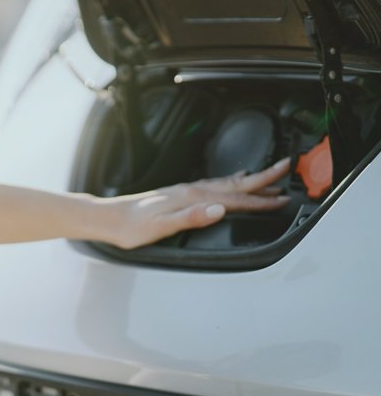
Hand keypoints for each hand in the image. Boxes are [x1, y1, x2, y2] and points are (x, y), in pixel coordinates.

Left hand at [98, 158, 291, 249]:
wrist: (108, 218)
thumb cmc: (131, 227)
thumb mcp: (161, 227)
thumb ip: (191, 218)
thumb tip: (219, 209)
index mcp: (191, 199)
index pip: (234, 199)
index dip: (259, 200)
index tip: (282, 198)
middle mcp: (190, 191)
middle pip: (234, 184)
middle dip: (262, 178)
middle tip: (287, 168)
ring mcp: (185, 191)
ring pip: (225, 184)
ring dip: (249, 181)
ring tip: (268, 177)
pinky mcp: (179, 194)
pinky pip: (213, 185)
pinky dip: (228, 183)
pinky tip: (230, 184)